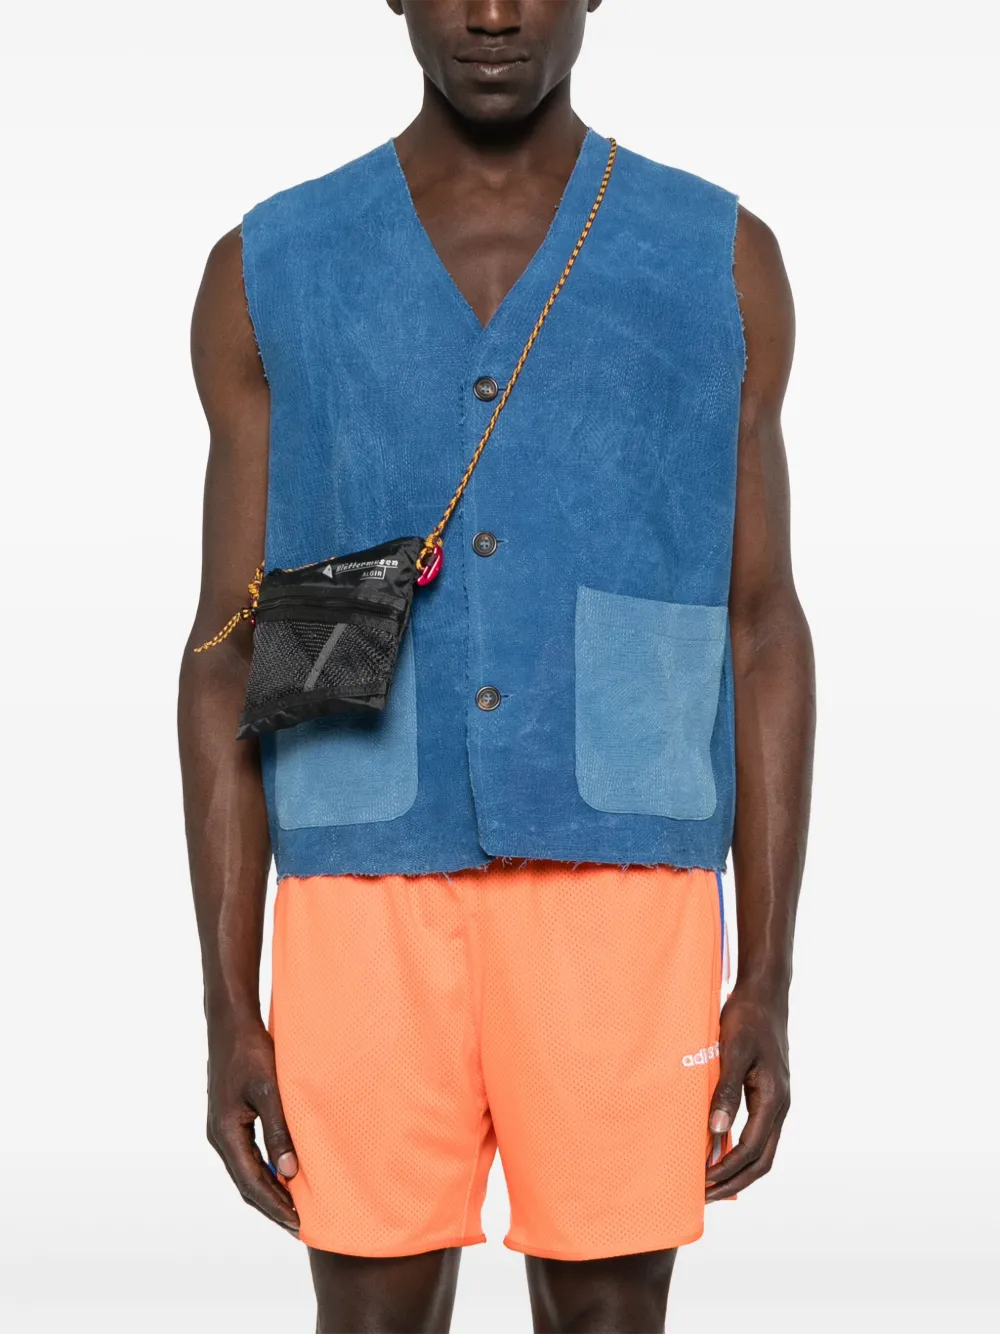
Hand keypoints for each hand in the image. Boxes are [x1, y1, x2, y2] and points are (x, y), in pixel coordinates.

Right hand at [206, 1018, 299, 1233]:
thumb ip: (278, 1130)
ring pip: (246, 1171)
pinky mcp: (229, 1121)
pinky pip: (247, 1156)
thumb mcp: (270, 1090)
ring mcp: (222, 1130)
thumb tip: (289, 1171)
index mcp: (225, 1133)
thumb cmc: (250, 1052)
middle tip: (299, 1225)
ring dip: (268, 1190)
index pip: (251, 1182)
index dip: (274, 1205)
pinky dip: (265, 1171)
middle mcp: (220, 1137)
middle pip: (246, 1183)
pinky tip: (284, 1173)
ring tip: (295, 1207)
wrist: (231, 1024)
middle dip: (272, 1206)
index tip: (297, 1223)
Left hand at [705, 986, 789, 1201]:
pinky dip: (740, 1150)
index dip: (727, 1171)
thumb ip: (725, 1091)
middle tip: (704, 1197)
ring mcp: (776, 1101)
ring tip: (709, 1182)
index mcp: (774, 1100)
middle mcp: (780, 1106)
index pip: (752, 1151)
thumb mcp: (732, 1052)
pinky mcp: (767, 1094)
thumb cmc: (747, 1019)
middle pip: (762, 1161)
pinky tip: (719, 1151)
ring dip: (737, 1169)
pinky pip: (757, 1133)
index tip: (703, 1185)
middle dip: (734, 1181)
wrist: (764, 995)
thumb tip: (715, 1132)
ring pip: (761, 1150)